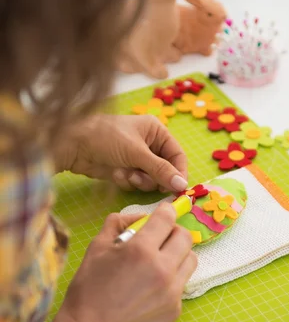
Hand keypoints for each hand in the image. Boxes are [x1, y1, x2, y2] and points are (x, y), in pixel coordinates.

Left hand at [56, 114, 187, 193]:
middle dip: (153, 178)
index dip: (179, 173)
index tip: (178, 190)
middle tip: (142, 179)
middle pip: (165, 170)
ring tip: (125, 173)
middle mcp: (149, 143)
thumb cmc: (106, 138)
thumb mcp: (137, 153)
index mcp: (156, 131)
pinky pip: (136, 183)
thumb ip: (161, 170)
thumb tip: (183, 186)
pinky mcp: (125, 169)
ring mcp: (136, 158)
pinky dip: (127, 181)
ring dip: (139, 180)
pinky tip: (115, 173)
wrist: (72, 145)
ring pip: (150, 180)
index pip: (178, 156)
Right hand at [59, 205, 196, 321]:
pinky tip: (153, 285)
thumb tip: (139, 217)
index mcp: (141, 250)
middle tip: (160, 238)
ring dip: (178, 254)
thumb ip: (119, 223)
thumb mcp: (97, 246)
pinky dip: (172, 279)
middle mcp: (162, 269)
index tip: (161, 214)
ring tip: (160, 260)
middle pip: (185, 236)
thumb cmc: (89, 286)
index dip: (164, 212)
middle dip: (173, 232)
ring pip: (191, 259)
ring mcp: (172, 291)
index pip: (167, 218)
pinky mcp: (175, 309)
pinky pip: (182, 283)